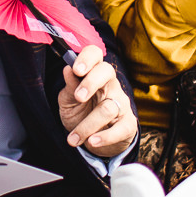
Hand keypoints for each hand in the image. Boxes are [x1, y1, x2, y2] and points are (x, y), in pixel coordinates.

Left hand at [56, 43, 135, 157]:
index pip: (95, 54)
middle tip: (78, 98)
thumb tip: (67, 69)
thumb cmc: (80, 113)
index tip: (76, 69)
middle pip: (107, 72)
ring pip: (107, 108)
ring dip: (86, 126)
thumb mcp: (68, 101)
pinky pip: (120, 129)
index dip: (87, 58)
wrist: (92, 139)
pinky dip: (105, 137)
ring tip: (73, 138)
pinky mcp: (128, 124)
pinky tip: (92, 142)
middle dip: (91, 83)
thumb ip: (69, 87)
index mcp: (94, 74)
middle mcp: (110, 85)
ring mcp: (121, 103)